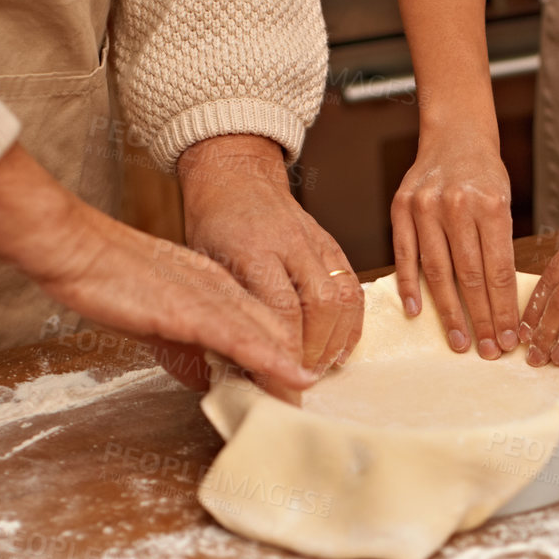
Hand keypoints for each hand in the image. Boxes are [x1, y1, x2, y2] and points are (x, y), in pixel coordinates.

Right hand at [0, 144, 313, 397]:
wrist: (71, 246)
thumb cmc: (103, 275)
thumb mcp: (154, 314)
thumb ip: (184, 342)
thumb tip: (205, 377)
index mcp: (216, 285)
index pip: (266, 323)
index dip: (289, 354)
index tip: (305, 383)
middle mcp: (222, 289)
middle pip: (277, 330)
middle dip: (298, 368)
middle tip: (316, 402)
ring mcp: (209, 297)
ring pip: (268, 335)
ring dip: (292, 372)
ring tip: (311, 403)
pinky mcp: (190, 308)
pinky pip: (241, 337)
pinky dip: (270, 360)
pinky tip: (292, 378)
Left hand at [179, 134, 362, 375]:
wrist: (238, 177)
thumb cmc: (214, 226)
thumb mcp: (204, 264)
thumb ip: (225, 307)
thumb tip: (242, 363)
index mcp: (251, 246)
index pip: (281, 308)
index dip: (285, 351)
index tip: (279, 381)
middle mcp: (290, 242)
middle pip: (321, 304)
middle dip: (316, 349)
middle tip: (303, 377)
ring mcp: (316, 241)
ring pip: (344, 295)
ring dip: (338, 339)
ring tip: (324, 366)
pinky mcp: (332, 245)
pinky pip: (353, 287)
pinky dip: (351, 322)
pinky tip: (340, 346)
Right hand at [390, 133, 518, 358]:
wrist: (454, 135)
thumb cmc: (485, 176)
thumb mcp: (503, 203)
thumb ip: (499, 246)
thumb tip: (502, 304)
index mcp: (490, 206)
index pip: (498, 270)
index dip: (504, 309)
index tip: (510, 338)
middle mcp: (456, 206)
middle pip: (470, 276)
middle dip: (481, 319)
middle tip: (488, 351)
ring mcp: (425, 207)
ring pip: (438, 271)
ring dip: (449, 312)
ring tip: (460, 341)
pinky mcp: (400, 208)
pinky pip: (405, 255)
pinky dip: (410, 286)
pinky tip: (417, 312)